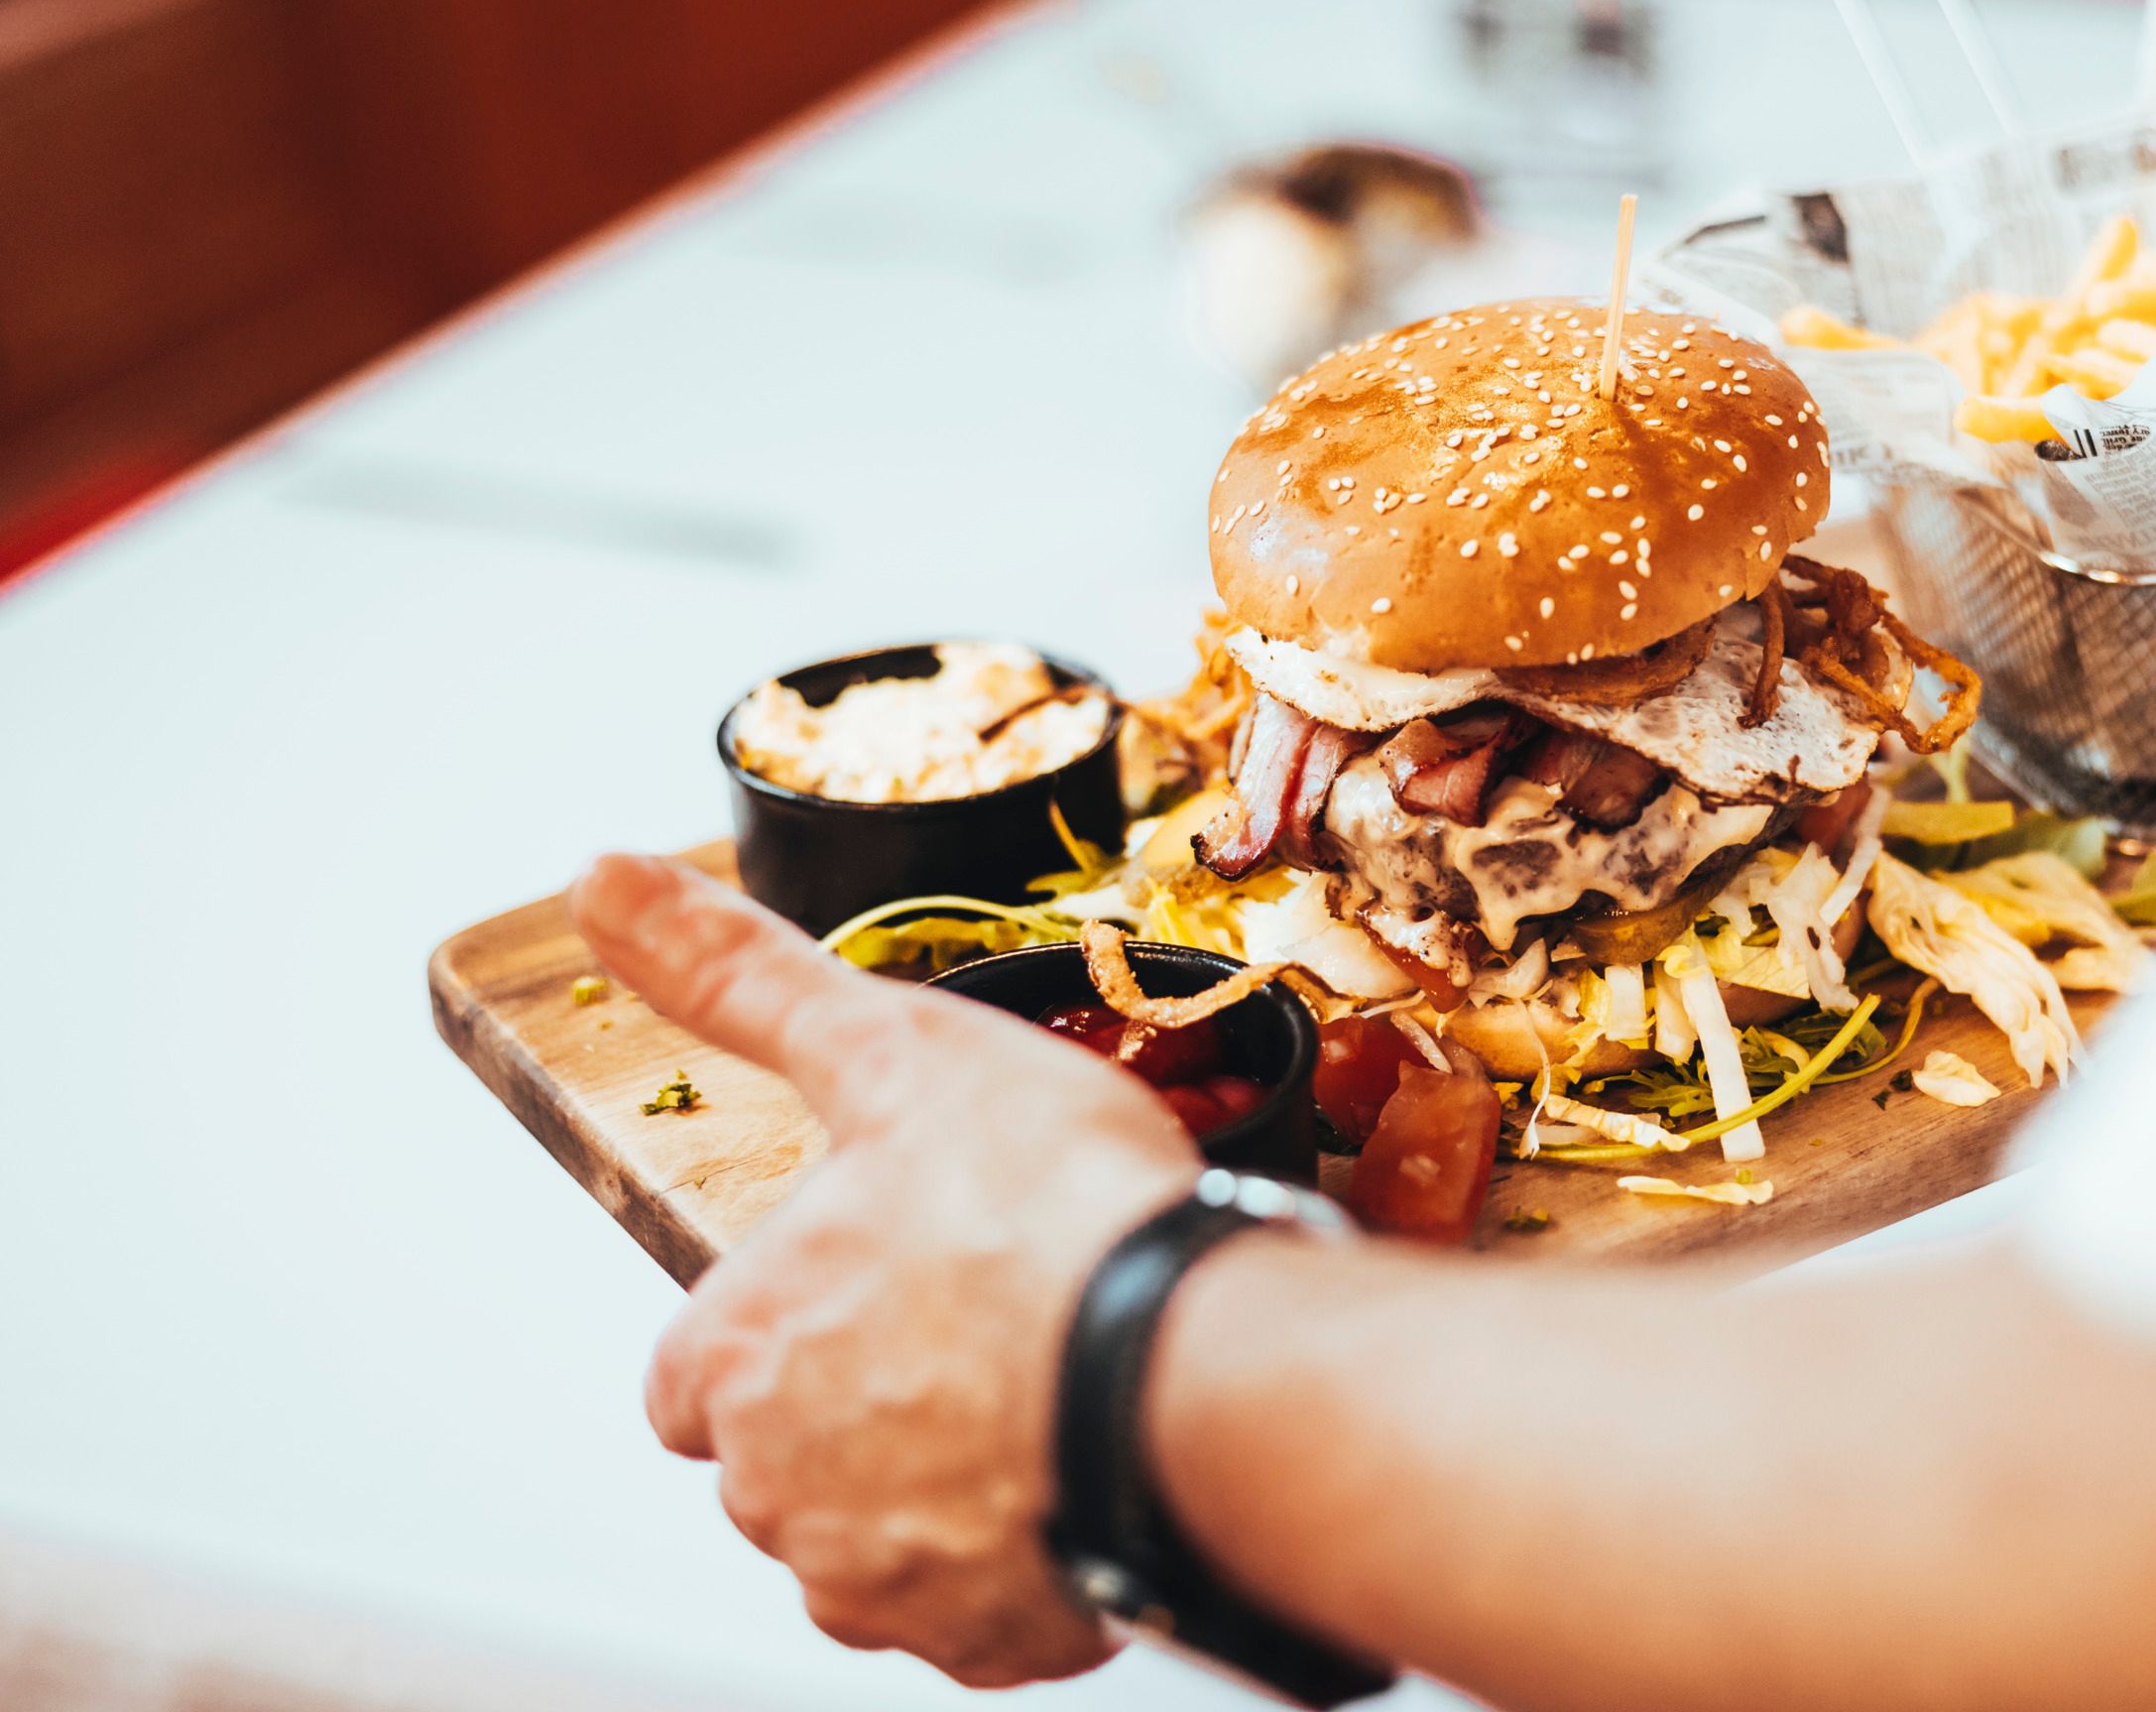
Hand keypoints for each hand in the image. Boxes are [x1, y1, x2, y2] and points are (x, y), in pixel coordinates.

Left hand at [570, 854, 1197, 1686]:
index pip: (698, 1370)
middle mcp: (776, 1491)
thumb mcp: (889, 1048)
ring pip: (888, 1536)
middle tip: (995, 1319)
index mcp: (731, 1359)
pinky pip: (989, 1606)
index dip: (790, 1314)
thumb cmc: (1047, 1212)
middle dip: (878, 1401)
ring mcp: (881, 1582)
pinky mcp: (988, 1641)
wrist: (1190, 1362)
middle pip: (797, 1453)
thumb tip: (604, 882)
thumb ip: (742, 979)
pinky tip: (1090, 1461)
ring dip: (952, 1478)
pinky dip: (1030, 1550)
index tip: (883, 1277)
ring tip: (1054, 1384)